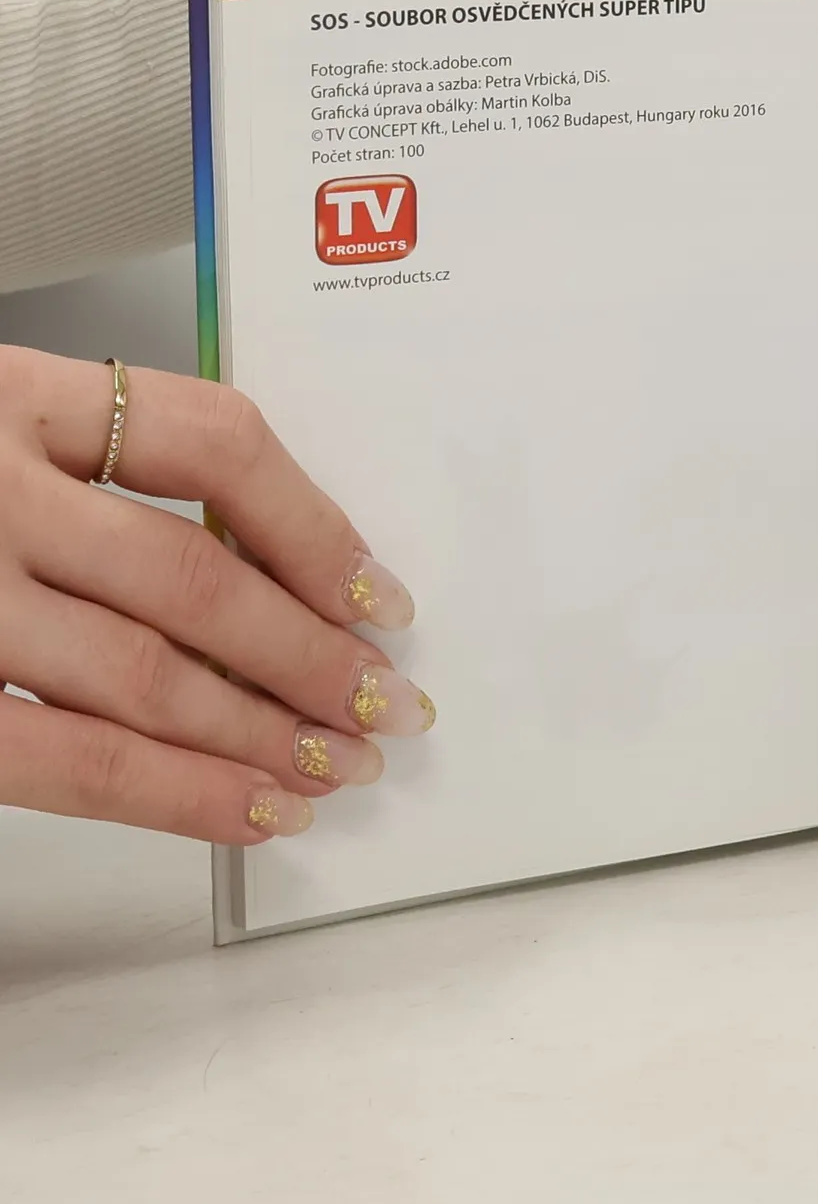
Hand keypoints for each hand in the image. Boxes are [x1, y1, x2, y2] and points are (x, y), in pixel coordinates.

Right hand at [0, 349, 431, 842]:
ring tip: (345, 765)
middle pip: (194, 576)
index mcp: (9, 392)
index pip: (216, 441)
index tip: (381, 594)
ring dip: (265, 733)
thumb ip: (99, 464)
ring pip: (143, 675)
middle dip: (313, 655)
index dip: (318, 527)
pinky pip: (62, 760)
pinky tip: (252, 811)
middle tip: (393, 702)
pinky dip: (175, 796)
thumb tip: (279, 563)